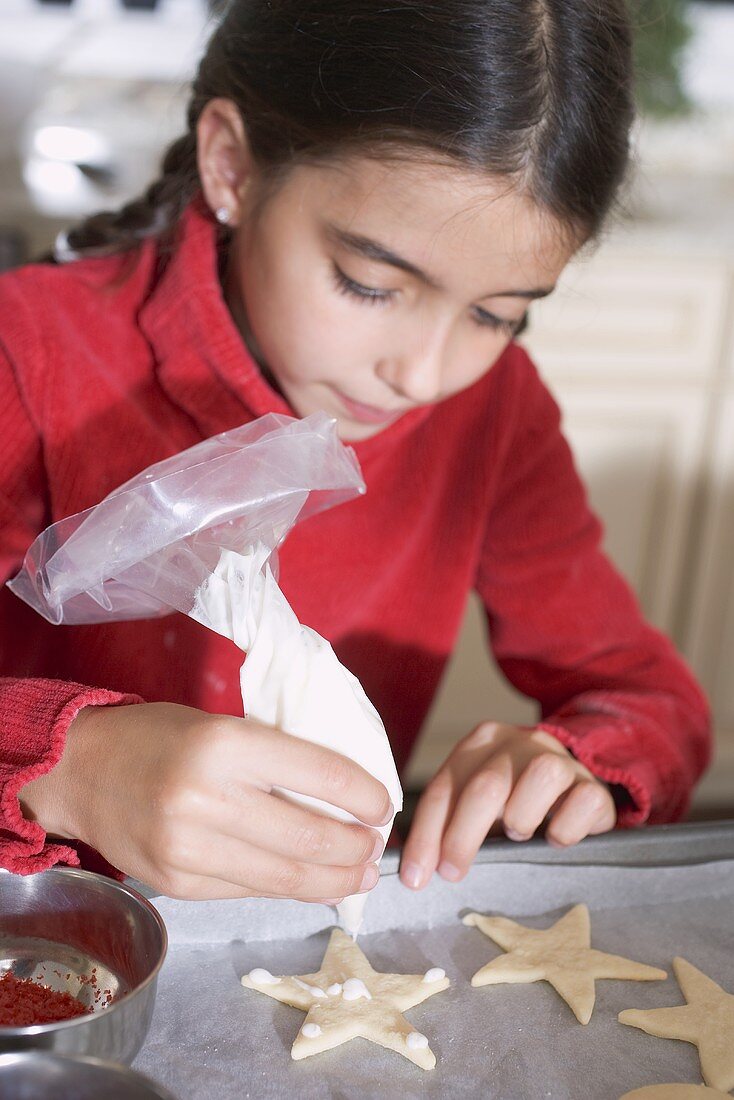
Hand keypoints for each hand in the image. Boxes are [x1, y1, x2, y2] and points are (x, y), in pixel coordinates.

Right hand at [19, 702, 391, 901]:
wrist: (79, 770)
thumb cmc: (159, 737)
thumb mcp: (221, 725)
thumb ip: (274, 760)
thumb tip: (343, 798)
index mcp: (225, 743)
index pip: (320, 773)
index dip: (364, 795)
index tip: (383, 805)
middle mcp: (207, 798)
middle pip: (310, 836)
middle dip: (357, 848)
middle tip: (376, 848)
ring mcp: (189, 848)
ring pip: (285, 876)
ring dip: (334, 880)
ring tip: (358, 875)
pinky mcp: (178, 883)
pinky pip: (250, 891)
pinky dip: (289, 890)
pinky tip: (312, 884)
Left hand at [400, 722, 615, 888]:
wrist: (575, 787)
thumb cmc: (515, 802)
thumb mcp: (478, 806)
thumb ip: (449, 824)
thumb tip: (415, 871)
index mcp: (482, 742)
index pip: (445, 787)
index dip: (426, 834)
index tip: (414, 877)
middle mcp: (520, 742)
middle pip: (487, 785)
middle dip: (462, 835)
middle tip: (452, 873)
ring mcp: (560, 758)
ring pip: (541, 776)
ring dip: (521, 817)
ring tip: (517, 835)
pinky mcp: (594, 784)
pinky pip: (582, 802)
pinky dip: (565, 828)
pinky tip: (555, 839)